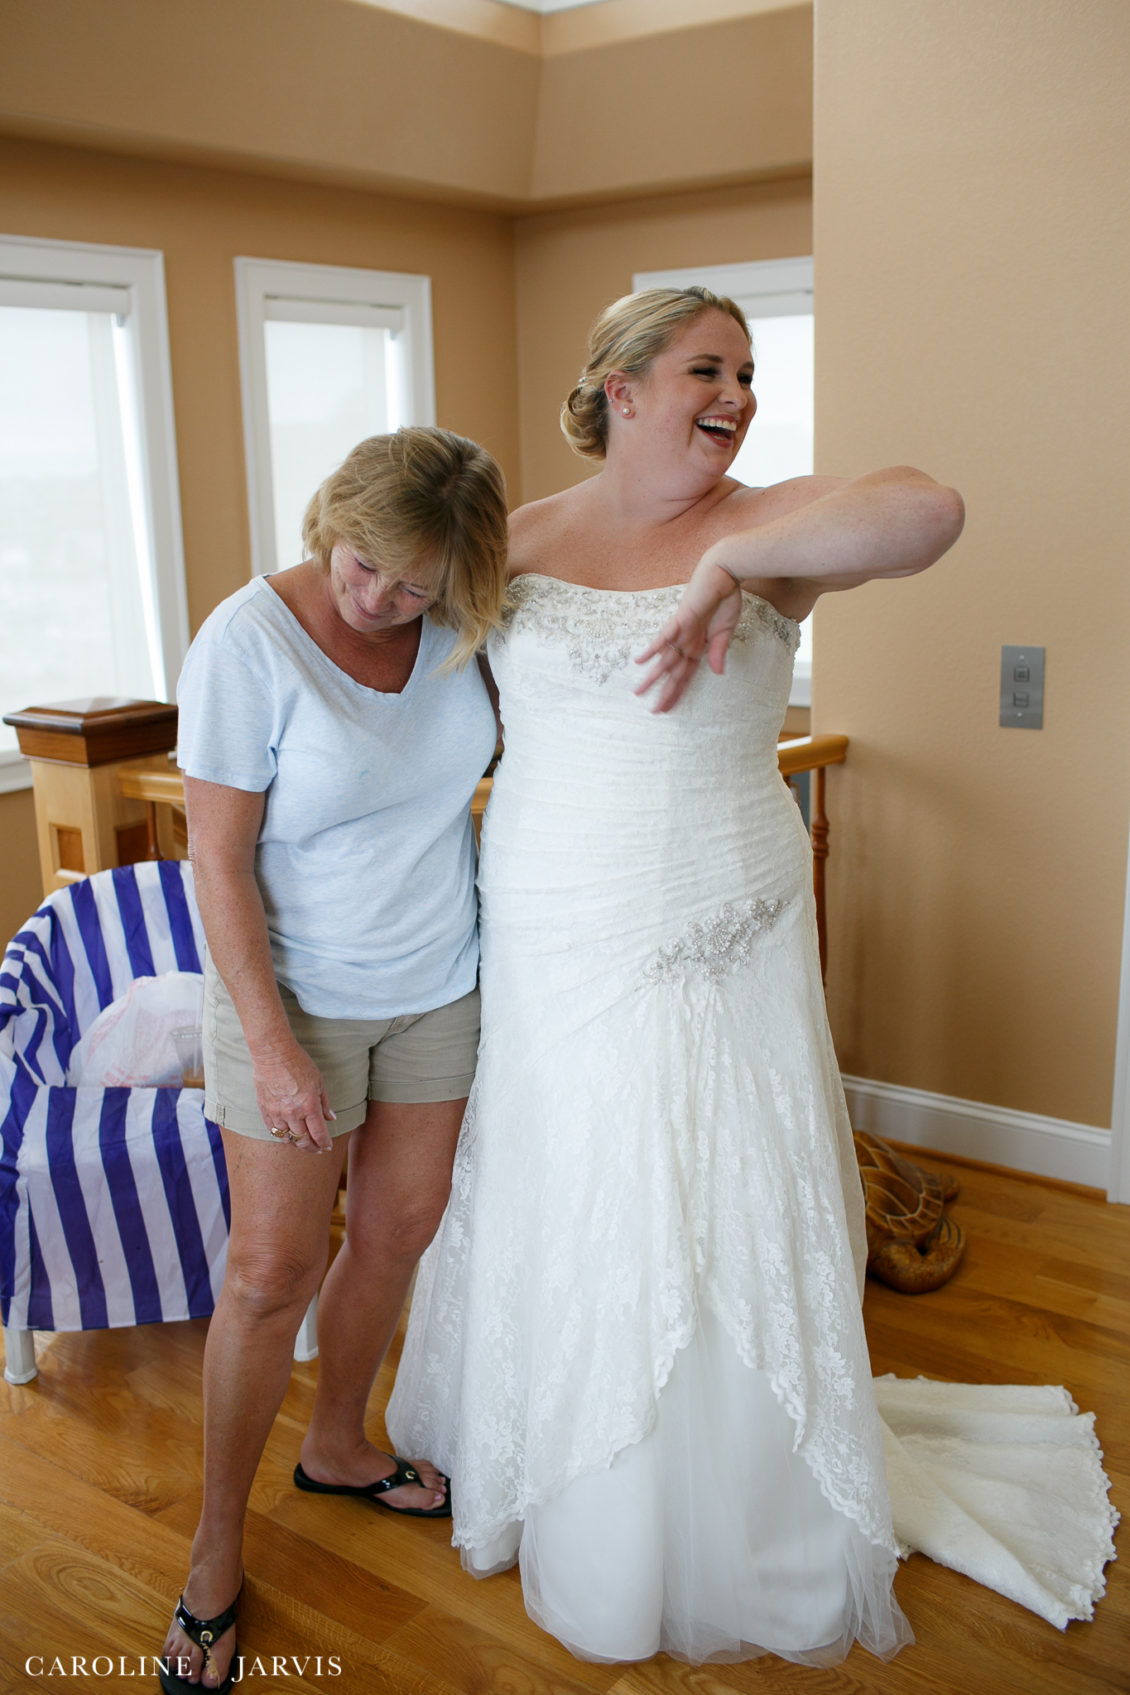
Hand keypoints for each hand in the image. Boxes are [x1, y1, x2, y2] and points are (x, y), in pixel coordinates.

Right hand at [252, 1037, 334, 1152]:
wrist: (274, 1054)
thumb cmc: (299, 1064)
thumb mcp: (319, 1082)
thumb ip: (324, 1102)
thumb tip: (331, 1118)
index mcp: (309, 1106)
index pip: (318, 1134)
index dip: (324, 1143)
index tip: (327, 1147)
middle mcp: (293, 1113)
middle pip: (302, 1140)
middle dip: (312, 1148)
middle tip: (317, 1149)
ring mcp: (277, 1113)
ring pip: (286, 1138)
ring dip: (295, 1143)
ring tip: (302, 1143)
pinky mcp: (264, 1109)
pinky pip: (272, 1129)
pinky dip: (280, 1135)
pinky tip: (286, 1135)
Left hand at [634, 560, 743, 712]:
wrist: (726, 573)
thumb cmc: (726, 598)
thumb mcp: (725, 631)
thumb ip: (718, 651)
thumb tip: (717, 673)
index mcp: (698, 645)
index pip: (686, 675)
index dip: (678, 692)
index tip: (670, 708)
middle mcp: (688, 641)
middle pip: (674, 672)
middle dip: (664, 692)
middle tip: (653, 711)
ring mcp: (683, 630)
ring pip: (665, 658)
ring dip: (652, 676)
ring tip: (639, 692)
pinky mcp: (681, 618)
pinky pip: (665, 636)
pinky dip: (653, 648)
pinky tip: (640, 661)